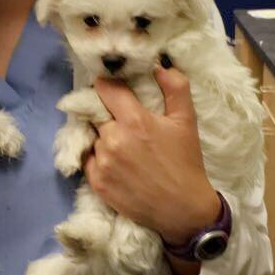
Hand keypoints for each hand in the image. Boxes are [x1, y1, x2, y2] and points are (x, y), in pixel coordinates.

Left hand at [83, 64, 220, 245]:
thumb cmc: (185, 162)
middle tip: (121, 121)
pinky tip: (114, 161)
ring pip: (93, 137)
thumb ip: (176, 87)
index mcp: (134, 121)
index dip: (107, 85)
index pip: (106, 89)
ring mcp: (102, 162)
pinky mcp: (96, 182)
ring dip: (102, 136)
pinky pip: (88, 158)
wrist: (183, 210)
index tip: (111, 88)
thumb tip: (159, 65)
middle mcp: (113, 139)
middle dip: (107, 114)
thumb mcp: (186, 121)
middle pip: (97, 114)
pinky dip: (97, 156)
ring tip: (121, 145)